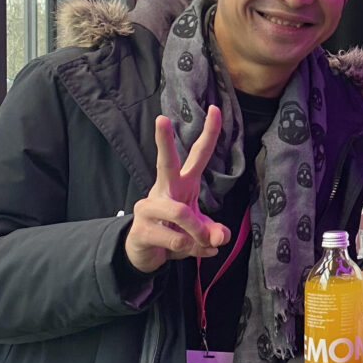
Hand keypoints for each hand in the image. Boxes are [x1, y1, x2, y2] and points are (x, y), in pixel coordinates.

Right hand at [125, 110, 230, 273]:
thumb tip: (221, 238)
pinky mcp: (141, 229)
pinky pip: (175, 238)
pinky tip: (189, 250)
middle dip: (164, 141)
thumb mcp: (201, 231)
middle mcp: (163, 190)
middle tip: (161, 118)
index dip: (209, 134)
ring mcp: (148, 207)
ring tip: (203, 243)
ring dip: (198, 232)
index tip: (216, 109)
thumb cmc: (175, 232)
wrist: (146, 253)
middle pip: (165, 163)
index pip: (198, 154)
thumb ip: (214, 231)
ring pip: (180, 213)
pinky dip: (190, 248)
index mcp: (182, 183)